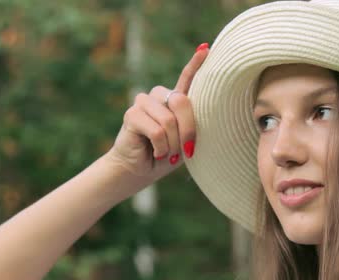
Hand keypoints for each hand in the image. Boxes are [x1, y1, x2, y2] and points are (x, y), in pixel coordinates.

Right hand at [105, 43, 208, 183]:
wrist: (140, 171)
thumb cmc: (166, 156)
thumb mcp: (185, 140)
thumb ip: (192, 124)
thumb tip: (202, 110)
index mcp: (174, 100)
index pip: (186, 78)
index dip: (196, 64)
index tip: (206, 49)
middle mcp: (159, 96)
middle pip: (182, 102)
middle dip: (188, 131)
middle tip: (186, 150)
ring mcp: (143, 102)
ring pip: (169, 120)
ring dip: (173, 143)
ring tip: (168, 153)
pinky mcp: (132, 114)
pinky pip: (157, 131)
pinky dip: (161, 147)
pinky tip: (157, 152)